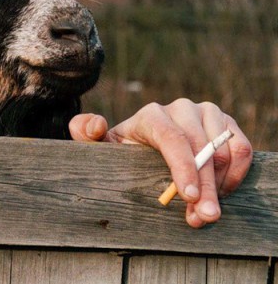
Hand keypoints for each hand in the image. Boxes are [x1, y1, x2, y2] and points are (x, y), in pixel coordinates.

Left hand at [68, 99, 252, 227]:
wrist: (143, 145)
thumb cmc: (122, 150)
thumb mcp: (101, 146)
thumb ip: (86, 133)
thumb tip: (95, 125)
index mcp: (150, 115)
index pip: (171, 137)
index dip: (183, 166)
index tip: (188, 196)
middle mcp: (180, 109)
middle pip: (200, 148)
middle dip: (204, 187)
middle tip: (204, 217)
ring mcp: (205, 113)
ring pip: (224, 148)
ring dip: (221, 183)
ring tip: (209, 210)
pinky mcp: (224, 123)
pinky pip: (241, 147)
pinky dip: (237, 172)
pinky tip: (222, 192)